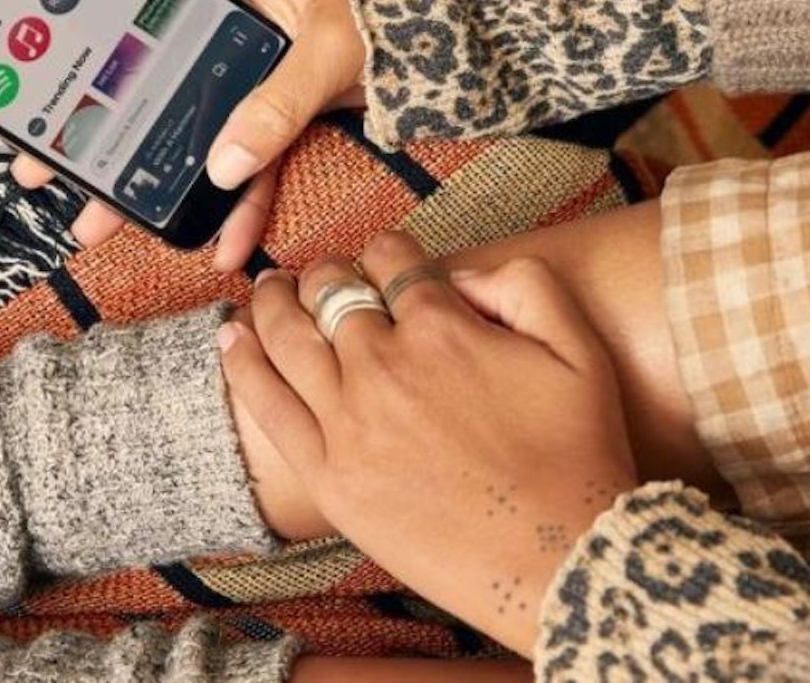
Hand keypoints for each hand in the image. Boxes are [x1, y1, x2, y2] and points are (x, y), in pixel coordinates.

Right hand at [13, 0, 364, 269]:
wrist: (456, 18)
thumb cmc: (391, 2)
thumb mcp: (326, 48)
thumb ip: (275, 105)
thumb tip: (222, 165)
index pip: (141, 39)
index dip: (92, 86)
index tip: (55, 130)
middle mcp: (229, 33)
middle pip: (162, 100)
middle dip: (119, 157)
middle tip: (73, 200)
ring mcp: (257, 78)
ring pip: (203, 141)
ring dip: (171, 192)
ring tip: (125, 234)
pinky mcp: (286, 114)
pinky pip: (256, 163)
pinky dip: (244, 204)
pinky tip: (226, 246)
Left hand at [220, 231, 637, 656]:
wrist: (558, 557)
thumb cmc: (576, 457)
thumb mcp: (578, 349)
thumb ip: (524, 286)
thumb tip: (463, 272)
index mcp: (442, 327)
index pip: (391, 259)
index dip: (386, 251)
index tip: (383, 262)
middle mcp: (385, 363)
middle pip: (330, 291)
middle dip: (326, 272)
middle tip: (323, 277)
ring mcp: (349, 419)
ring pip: (286, 335)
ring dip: (273, 301)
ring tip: (269, 291)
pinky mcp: (328, 473)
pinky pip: (268, 404)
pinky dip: (242, 363)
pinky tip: (231, 338)